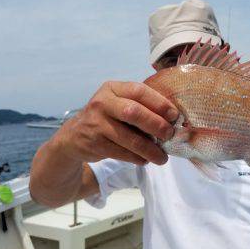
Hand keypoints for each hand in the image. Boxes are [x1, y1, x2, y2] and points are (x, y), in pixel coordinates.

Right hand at [53, 81, 178, 165]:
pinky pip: (122, 153)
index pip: (139, 91)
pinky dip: (137, 158)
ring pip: (129, 138)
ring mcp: (96, 123)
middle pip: (134, 112)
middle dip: (156, 125)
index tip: (174, 116)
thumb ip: (141, 106)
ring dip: (150, 149)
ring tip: (162, 157)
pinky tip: (145, 159)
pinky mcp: (94, 143)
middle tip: (169, 135)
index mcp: (113, 88)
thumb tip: (173, 120)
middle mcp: (102, 102)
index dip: (160, 103)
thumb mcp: (119, 104)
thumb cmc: (107, 118)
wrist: (74, 136)